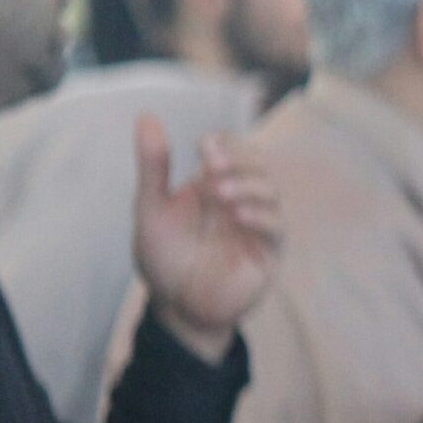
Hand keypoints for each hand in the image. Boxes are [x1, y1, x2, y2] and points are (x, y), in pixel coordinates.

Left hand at [132, 118, 281, 361]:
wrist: (175, 307)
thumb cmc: (164, 258)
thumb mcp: (151, 208)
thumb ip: (153, 166)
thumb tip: (146, 115)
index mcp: (214, 186)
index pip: (233, 151)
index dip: (225, 144)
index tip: (204, 146)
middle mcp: (240, 202)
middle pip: (257, 166)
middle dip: (239, 160)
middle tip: (212, 163)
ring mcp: (256, 227)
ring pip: (270, 193)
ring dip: (248, 186)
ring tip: (220, 192)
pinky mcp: (267, 254)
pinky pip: (276, 228)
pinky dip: (261, 216)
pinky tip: (237, 213)